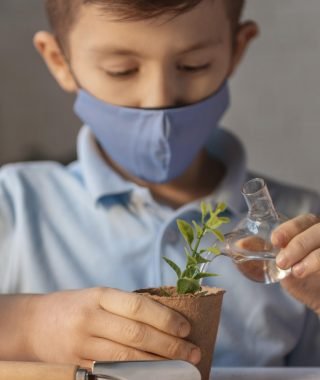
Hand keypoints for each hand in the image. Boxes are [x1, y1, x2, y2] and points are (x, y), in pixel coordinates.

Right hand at [27, 287, 200, 367]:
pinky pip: (111, 375)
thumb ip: (126, 307)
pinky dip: (136, 377)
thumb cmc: (76, 307)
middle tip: (193, 353)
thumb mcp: (98, 296)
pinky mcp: (76, 366)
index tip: (186, 329)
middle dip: (169, 346)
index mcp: (99, 295)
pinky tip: (154, 377)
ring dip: (158, 366)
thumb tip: (167, 319)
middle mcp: (90, 318)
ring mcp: (81, 345)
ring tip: (181, 368)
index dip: (166, 318)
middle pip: (136, 335)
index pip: (139, 306)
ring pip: (126, 359)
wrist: (34, 324)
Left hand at [272, 214, 319, 314]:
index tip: (275, 240)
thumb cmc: (305, 279)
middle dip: (299, 244)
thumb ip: (264, 253)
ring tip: (296, 272)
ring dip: (313, 257)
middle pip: (319, 230)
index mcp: (313, 231)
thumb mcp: (283, 265)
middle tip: (282, 262)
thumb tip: (239, 245)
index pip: (305, 221)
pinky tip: (311, 276)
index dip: (291, 228)